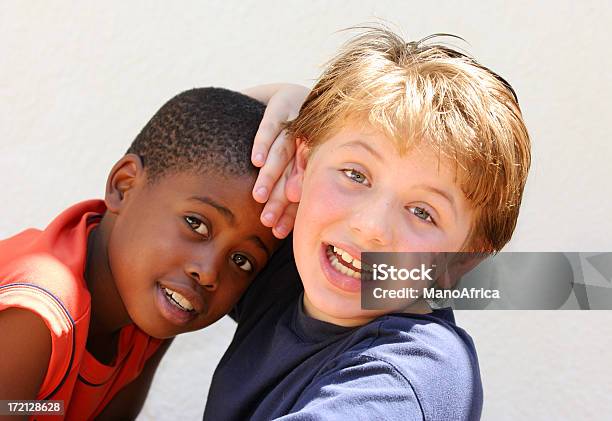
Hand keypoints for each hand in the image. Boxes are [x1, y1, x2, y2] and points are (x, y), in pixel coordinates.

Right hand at [246, 84, 308, 237]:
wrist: (284, 92)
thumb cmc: (288, 138)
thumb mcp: (293, 161)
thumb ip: (290, 187)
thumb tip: (279, 222)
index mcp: (320, 155)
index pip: (304, 187)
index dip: (291, 211)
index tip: (277, 232)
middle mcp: (312, 138)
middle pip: (296, 172)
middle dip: (281, 199)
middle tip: (266, 221)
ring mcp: (299, 119)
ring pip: (284, 151)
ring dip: (271, 175)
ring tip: (259, 197)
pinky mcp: (284, 102)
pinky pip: (273, 125)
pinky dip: (264, 143)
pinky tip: (256, 161)